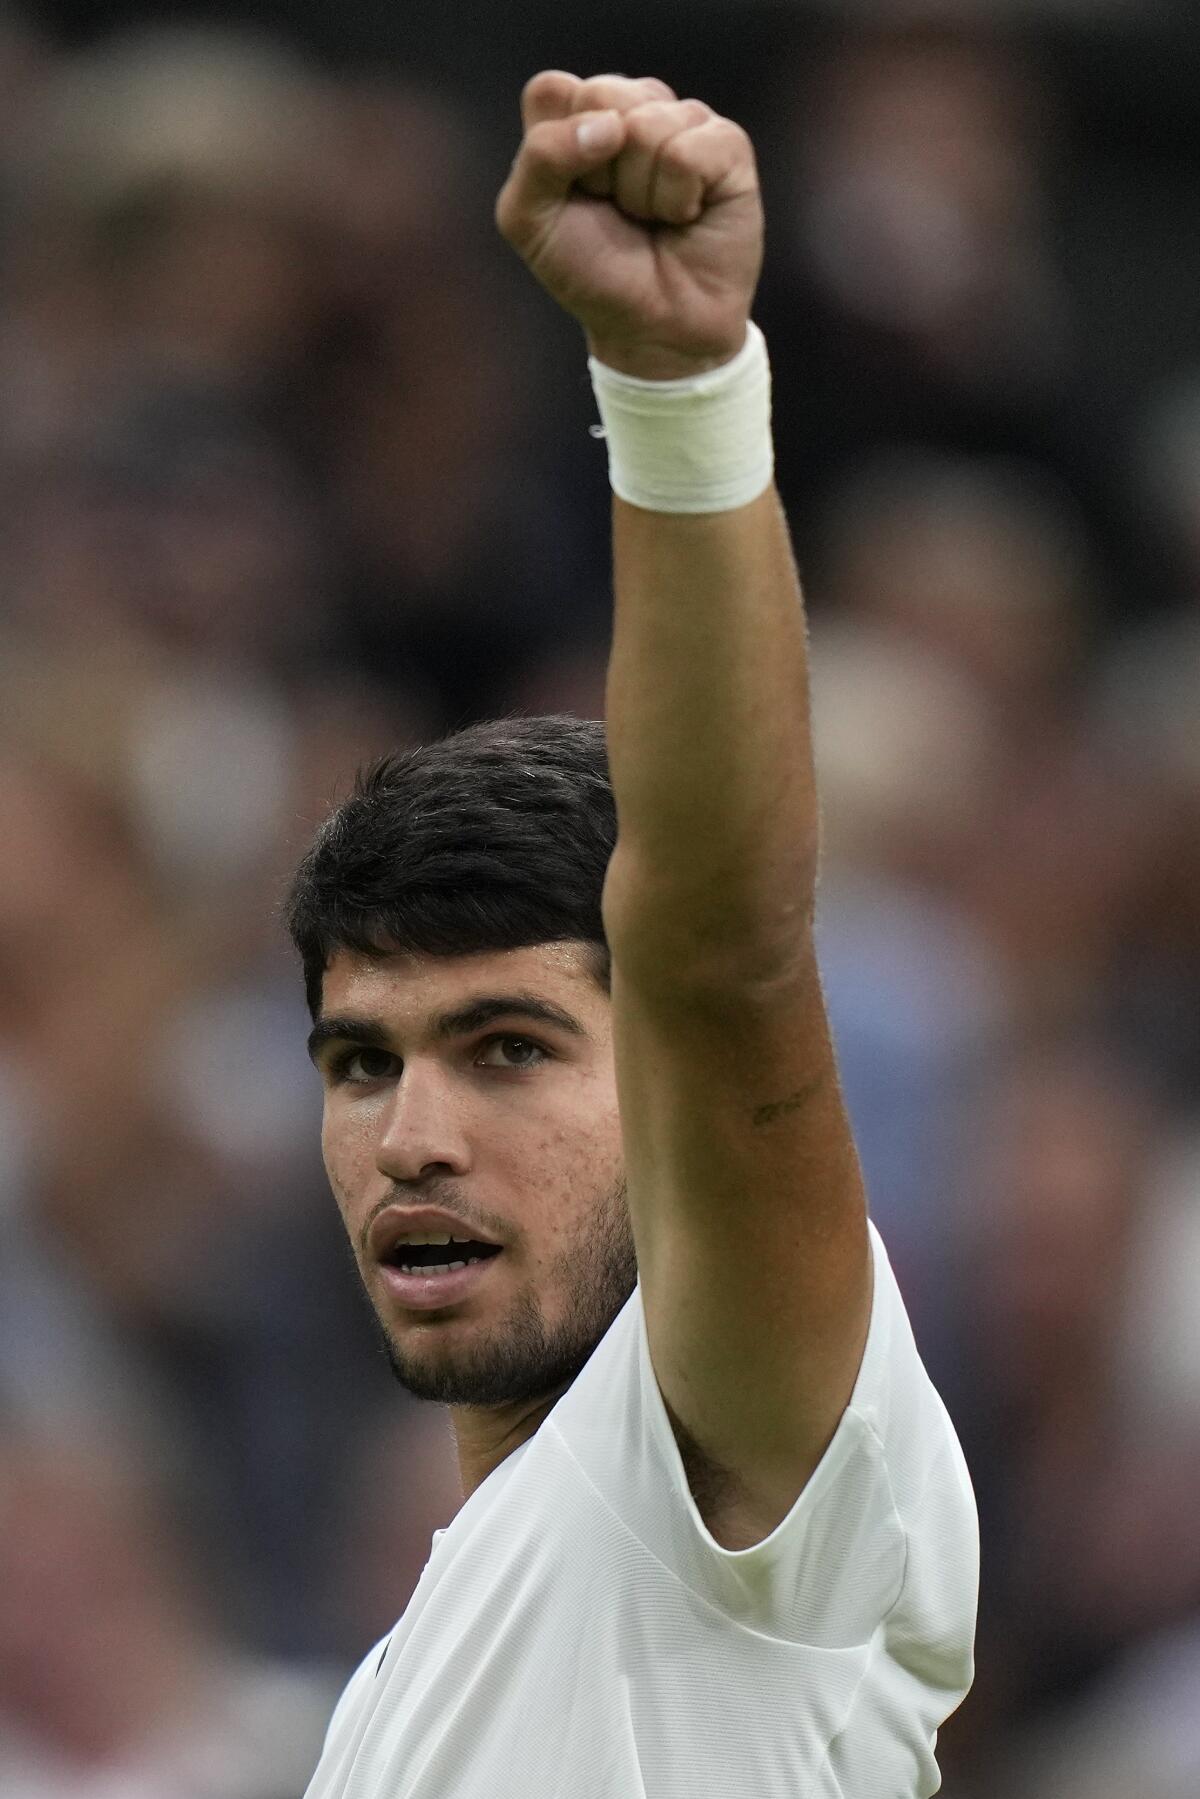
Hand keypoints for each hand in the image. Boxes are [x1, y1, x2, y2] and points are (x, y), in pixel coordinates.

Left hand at [495, 71, 762, 380]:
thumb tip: (613, 125)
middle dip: (599, 171)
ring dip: (641, 193)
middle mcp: (631, 108)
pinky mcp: (726, 145)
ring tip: (652, 218)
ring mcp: (682, 120)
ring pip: (646, 125)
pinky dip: (678, 200)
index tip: (572, 197)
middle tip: (616, 210)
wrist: (654, 328)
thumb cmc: (593, 272)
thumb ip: (539, 156)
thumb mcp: (529, 220)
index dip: (556, 151)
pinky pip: (689, 152)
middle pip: (601, 95)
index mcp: (578, 114)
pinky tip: (685, 216)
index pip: (552, 91)